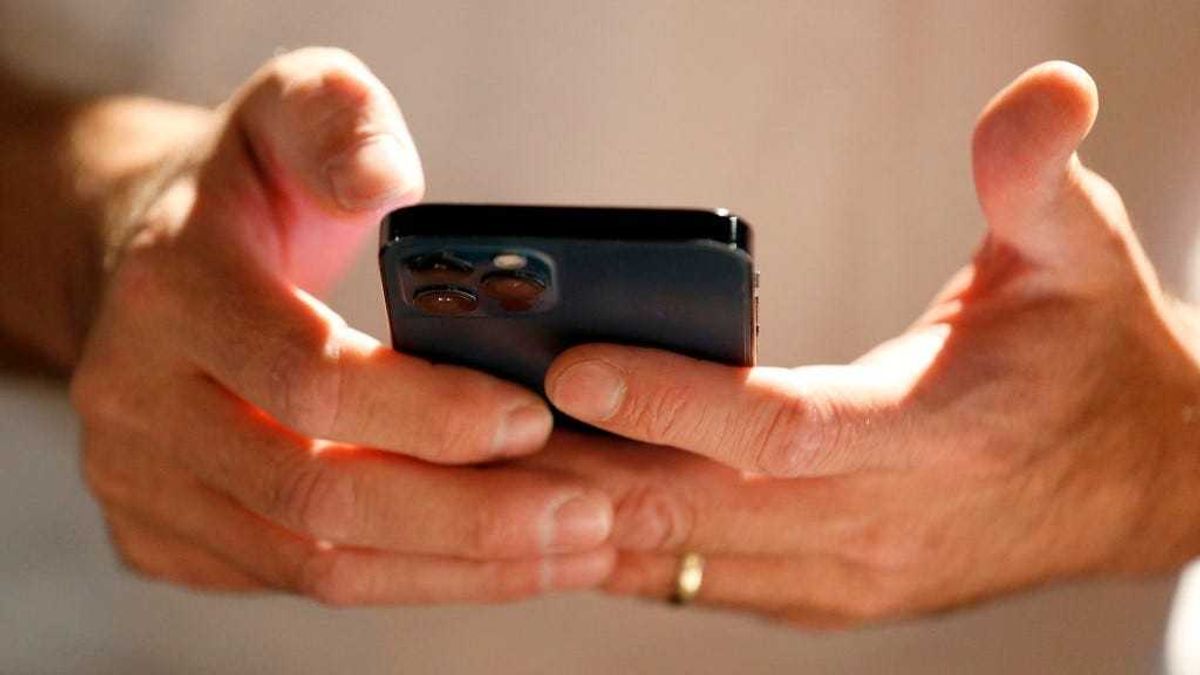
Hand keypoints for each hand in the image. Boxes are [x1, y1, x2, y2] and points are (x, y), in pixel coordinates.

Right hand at [70, 48, 612, 604]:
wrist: (145, 263)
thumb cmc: (245, 188)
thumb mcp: (289, 109)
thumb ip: (338, 119)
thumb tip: (385, 176)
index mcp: (169, 293)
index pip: (309, 379)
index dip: (430, 412)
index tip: (537, 420)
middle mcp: (133, 404)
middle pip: (316, 496)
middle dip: (468, 516)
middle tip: (588, 511)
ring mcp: (140, 486)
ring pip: (315, 563)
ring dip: (456, 566)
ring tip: (569, 547)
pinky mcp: (166, 538)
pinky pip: (304, 581)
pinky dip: (415, 580)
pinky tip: (498, 561)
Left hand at [529, 62, 1199, 626]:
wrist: (1138, 481)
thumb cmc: (1092, 361)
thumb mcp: (1082, 253)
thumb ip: (1039, 176)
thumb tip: (1044, 92)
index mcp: (935, 438)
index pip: (783, 431)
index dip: (675, 401)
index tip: (574, 363)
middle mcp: (876, 528)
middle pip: (696, 507)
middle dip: (574, 467)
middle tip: (466, 423)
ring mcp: (841, 577)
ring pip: (677, 559)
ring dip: (574, 515)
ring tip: (476, 463)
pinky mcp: (817, 594)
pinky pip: (690, 579)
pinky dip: (613, 543)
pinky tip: (544, 502)